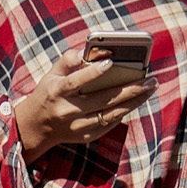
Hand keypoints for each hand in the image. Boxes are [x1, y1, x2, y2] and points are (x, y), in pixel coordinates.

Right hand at [12, 49, 150, 157]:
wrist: (36, 127)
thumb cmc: (49, 93)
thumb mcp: (51, 74)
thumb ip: (68, 60)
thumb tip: (89, 51)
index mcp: (56, 92)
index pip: (75, 81)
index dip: (92, 72)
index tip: (110, 62)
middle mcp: (67, 111)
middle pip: (102, 100)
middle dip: (129, 88)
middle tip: (150, 79)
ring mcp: (78, 126)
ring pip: (111, 114)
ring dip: (134, 101)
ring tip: (150, 88)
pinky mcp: (87, 136)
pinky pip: (111, 123)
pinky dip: (125, 110)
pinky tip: (137, 99)